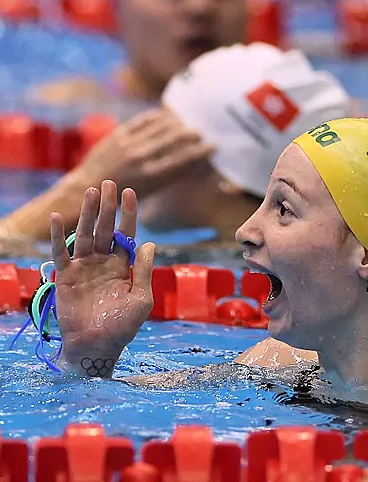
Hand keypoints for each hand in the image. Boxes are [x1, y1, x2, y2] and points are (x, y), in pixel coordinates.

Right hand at [51, 180, 154, 376]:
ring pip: (85, 234)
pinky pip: (60, 253)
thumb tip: (148, 242)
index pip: (126, 233)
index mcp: (122, 265)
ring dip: (87, 213)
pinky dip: (58, 235)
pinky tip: (56, 217)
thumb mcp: (141, 298)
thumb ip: (143, 270)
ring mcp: (83, 268)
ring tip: (91, 192)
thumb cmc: (122, 326)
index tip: (130, 192)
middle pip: (105, 228)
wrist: (98, 347)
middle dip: (107, 206)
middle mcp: (102, 262)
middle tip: (109, 183)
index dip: (128, 213)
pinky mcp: (65, 277)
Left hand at [72, 108, 213, 198]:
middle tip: (200, 133)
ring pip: (159, 127)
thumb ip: (169, 176)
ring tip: (185, 124)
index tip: (213, 147)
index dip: (201, 152)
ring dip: (176, 124)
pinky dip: (155, 117)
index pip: (183, 159)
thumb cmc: (123, 194)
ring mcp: (128, 145)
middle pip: (173, 139)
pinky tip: (165, 115)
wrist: (88, 187)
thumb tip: (192, 163)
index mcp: (151, 176)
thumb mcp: (149, 191)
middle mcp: (141, 158)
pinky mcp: (117, 135)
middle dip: (191, 134)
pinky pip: (141, 121)